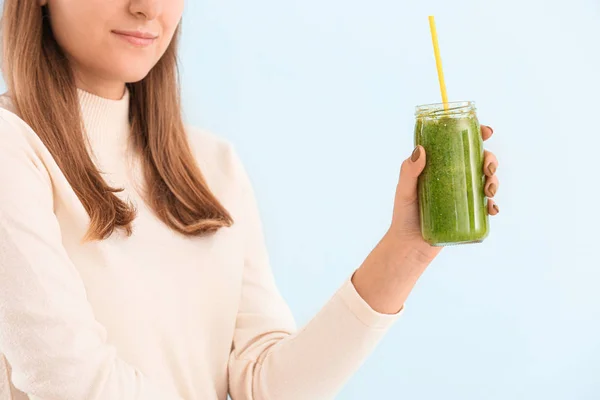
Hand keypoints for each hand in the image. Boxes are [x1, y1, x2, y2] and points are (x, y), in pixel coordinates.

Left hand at [386, 124, 499, 262]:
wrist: (409, 246)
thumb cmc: (403, 215)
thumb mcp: (404, 190)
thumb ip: (409, 171)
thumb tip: (420, 149)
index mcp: (440, 167)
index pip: (459, 145)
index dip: (476, 135)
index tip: (486, 132)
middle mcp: (453, 179)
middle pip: (478, 161)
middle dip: (490, 161)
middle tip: (488, 170)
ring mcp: (462, 196)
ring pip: (486, 182)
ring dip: (494, 182)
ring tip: (488, 191)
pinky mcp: (467, 214)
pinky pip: (486, 207)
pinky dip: (493, 206)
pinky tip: (492, 209)